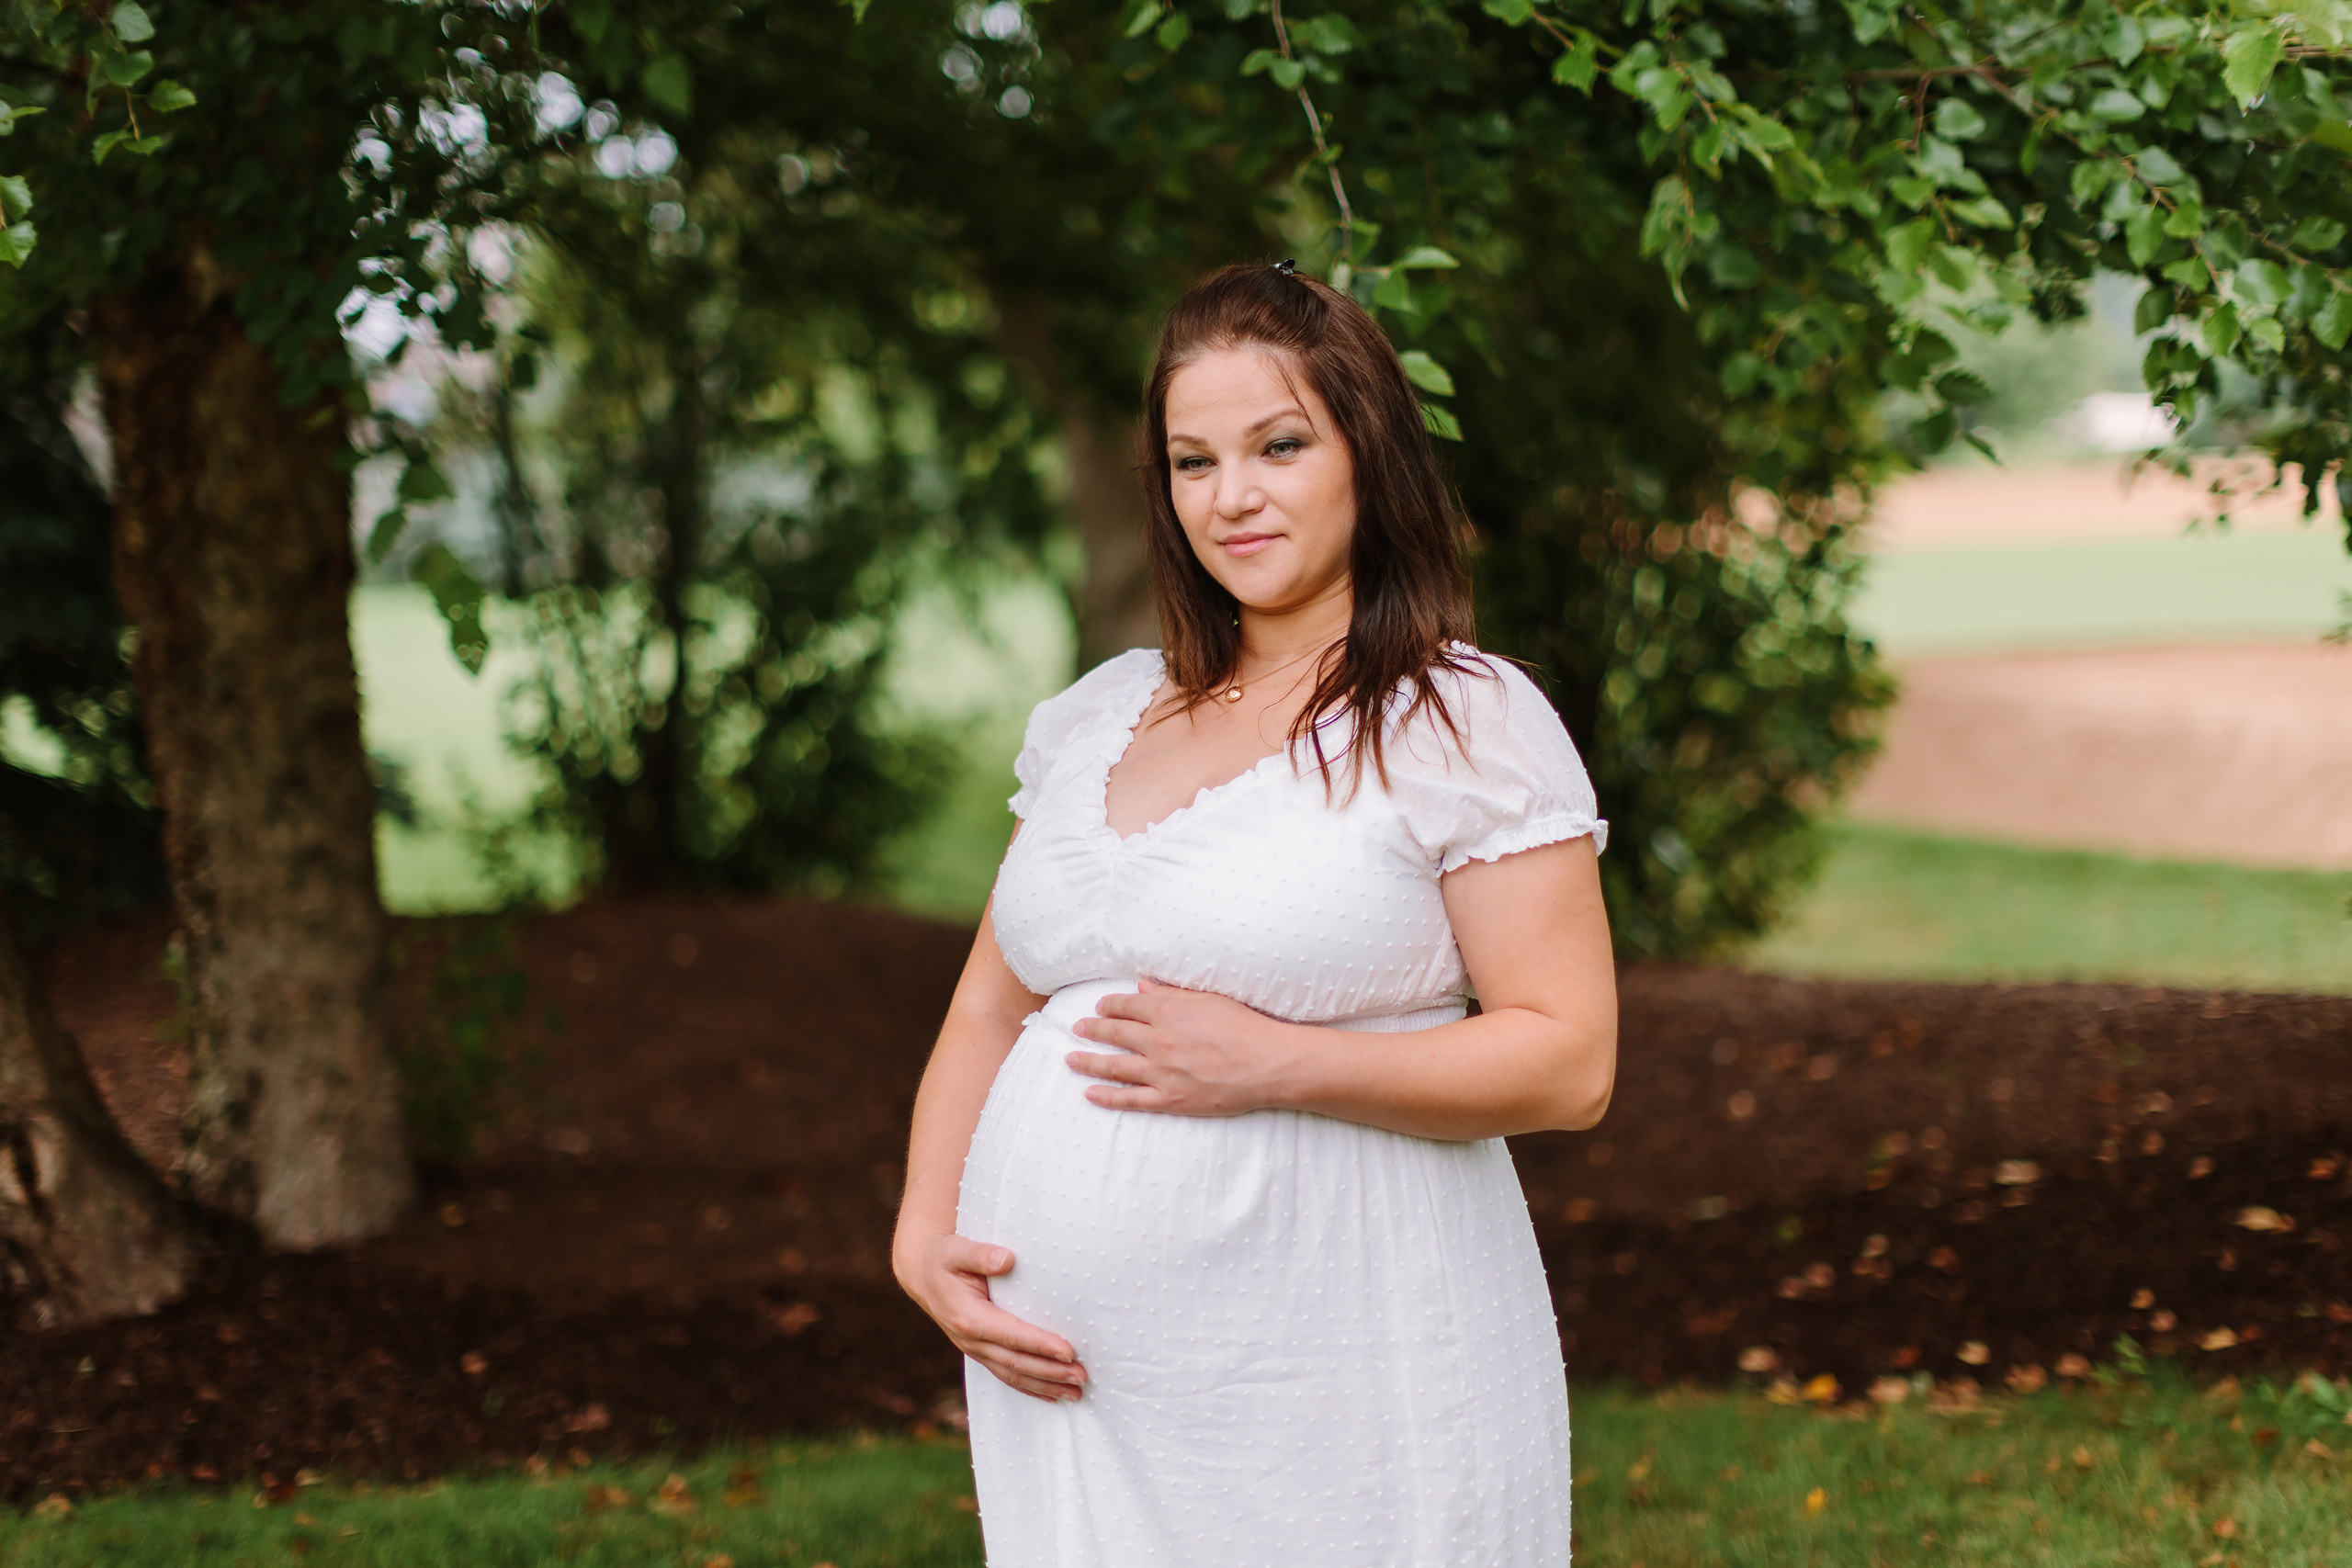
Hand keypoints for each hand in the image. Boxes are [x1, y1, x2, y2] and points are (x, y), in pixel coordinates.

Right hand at [893, 1230, 1087, 1403]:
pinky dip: (1031, 1387)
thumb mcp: (957, 1250)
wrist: (922, 1274)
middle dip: (1051, 1372)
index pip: (1011, 1335)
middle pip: (1016, 1362)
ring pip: (1013, 1375)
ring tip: (1076, 1393)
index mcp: (968, 1317)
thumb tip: (1007, 1259)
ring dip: (1046, 1386)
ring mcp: (975, 1350)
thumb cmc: (944, 1257)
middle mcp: (970, 1340)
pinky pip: (1007, 1375)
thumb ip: (980, 1254)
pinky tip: (1053, 1395)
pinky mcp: (981, 1352)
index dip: (1040, 1345)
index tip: (1068, 1352)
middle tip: (1082, 1377)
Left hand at [1066, 978, 1301, 1116]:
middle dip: (1093, 1030)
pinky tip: (1090, 1093)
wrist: (1268, 1064)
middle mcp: (1158, 1041)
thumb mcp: (1209, 999)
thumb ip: (1171, 993)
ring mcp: (1161, 1072)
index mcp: (1168, 1012)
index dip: (1110, 1006)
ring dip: (1089, 1062)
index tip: (1100, 1007)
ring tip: (1070, 1059)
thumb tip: (1142, 987)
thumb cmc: (1245, 1027)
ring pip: (1114, 1067)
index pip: (1127, 1006)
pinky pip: (1131, 1099)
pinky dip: (1108, 1097)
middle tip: (1077, 1029)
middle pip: (1115, 1034)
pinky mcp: (1170, 1098)